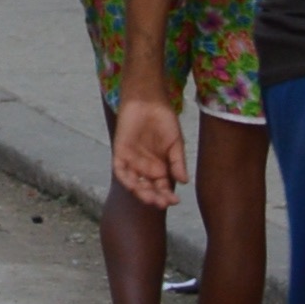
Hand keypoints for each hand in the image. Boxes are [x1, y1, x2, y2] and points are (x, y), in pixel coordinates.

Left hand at [109, 78, 184, 211]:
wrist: (149, 100)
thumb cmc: (164, 119)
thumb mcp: (176, 142)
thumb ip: (178, 162)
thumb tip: (184, 182)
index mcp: (159, 167)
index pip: (162, 187)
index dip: (167, 195)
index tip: (175, 201)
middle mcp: (145, 167)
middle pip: (148, 188)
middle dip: (154, 197)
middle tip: (162, 203)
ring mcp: (132, 160)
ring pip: (134, 182)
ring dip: (141, 192)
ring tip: (150, 198)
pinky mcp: (120, 152)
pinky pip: (120, 169)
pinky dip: (125, 178)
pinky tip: (133, 185)